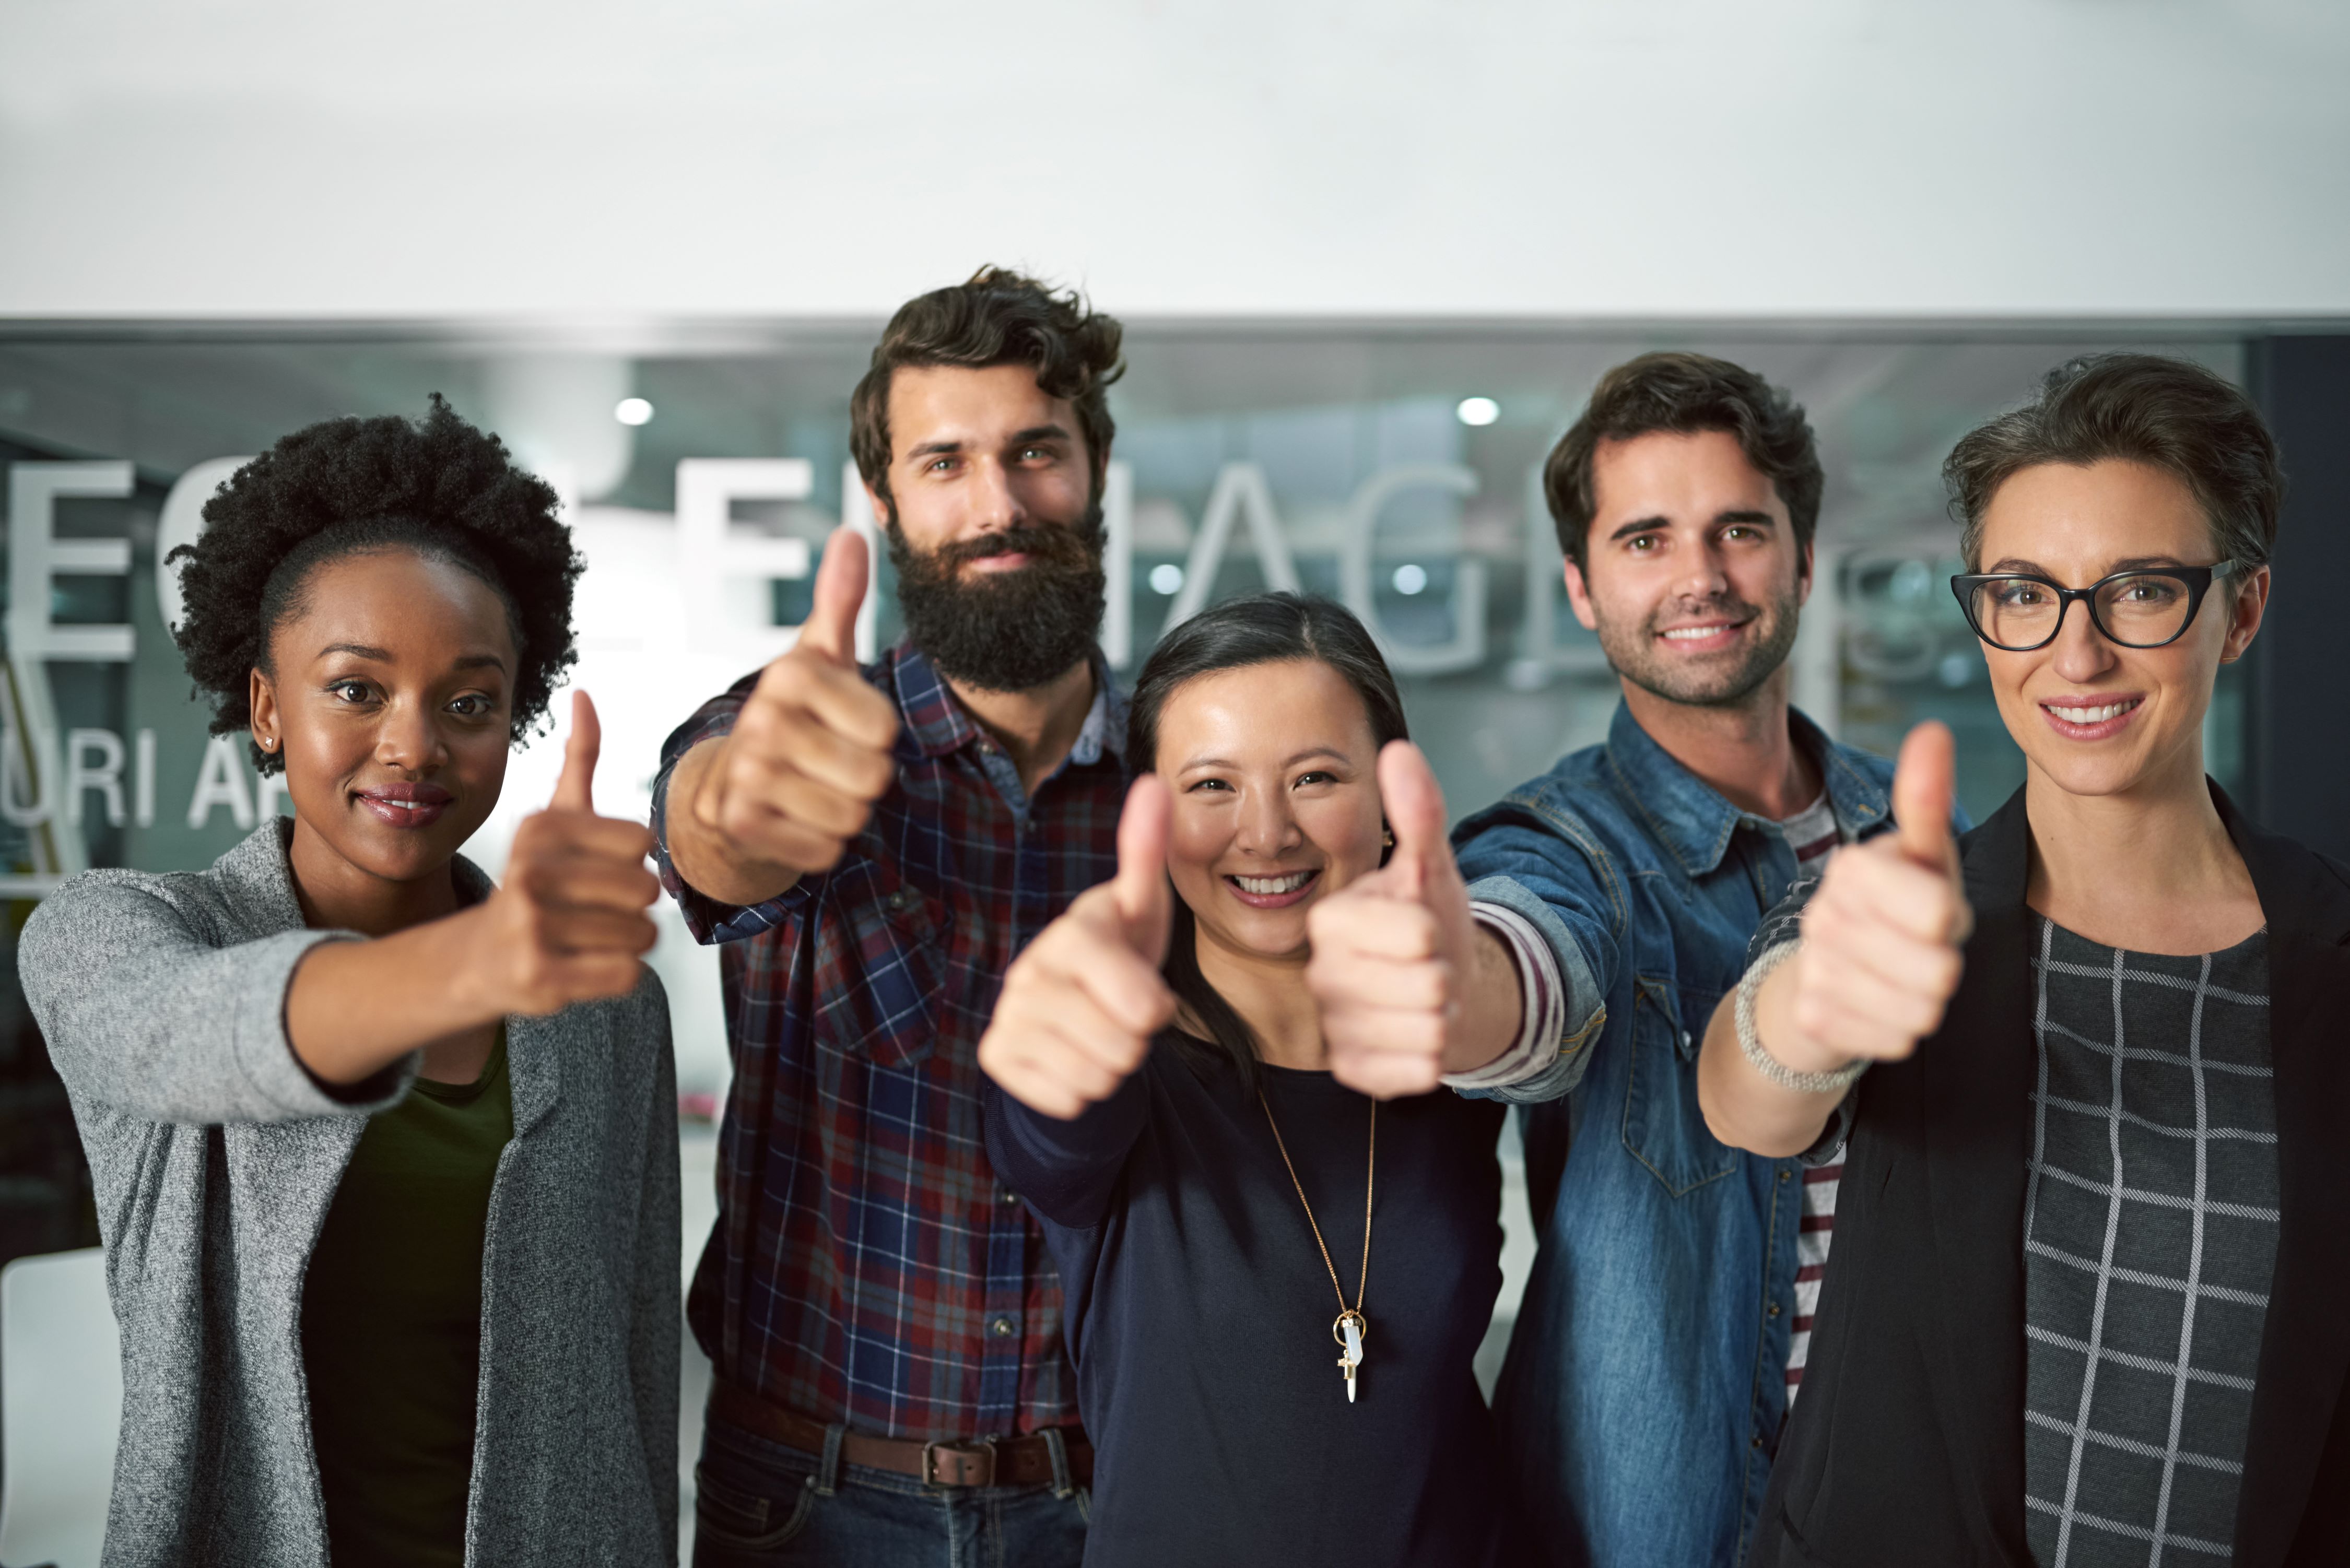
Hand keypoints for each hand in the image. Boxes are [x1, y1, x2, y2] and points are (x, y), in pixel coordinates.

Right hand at [472, 692, 661, 1014]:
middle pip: (647, 888)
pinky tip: (585, 966)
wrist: (479, 958)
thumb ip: (578, 758)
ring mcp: (534, 927)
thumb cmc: (535, 882)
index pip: (642, 841)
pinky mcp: (543, 977)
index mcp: (540, 829)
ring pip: (643, 934)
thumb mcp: (553, 818)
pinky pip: (629, 973)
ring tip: (588, 937)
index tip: (596, 868)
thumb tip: (584, 694)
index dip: (632, 861)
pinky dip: (619, 974)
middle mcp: (531, 873)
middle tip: (596, 910)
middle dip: (635, 905)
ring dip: (629, 941)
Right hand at [689, 526, 899, 874]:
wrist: (729, 782)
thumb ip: (840, 601)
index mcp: (789, 675)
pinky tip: (795, 819)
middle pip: (873, 776)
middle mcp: (760, 719)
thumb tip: (852, 533)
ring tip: (813, 790)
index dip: (876, 734)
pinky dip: (821, 844)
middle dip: (864, 778)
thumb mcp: (820, 657)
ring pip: (851, 815)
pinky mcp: (740, 823)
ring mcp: (745, 774)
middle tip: (830, 764)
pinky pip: (824, 850)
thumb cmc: (795, 715)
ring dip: (844, 812)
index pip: (884, 728)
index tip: (843, 725)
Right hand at [978, 776, 1176, 1119]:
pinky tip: (1072, 1058)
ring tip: (1100, 1034)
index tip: (1153, 1002)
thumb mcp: (1142, 908)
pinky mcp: (996, 1057)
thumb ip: (1147, 852)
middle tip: (1121, 1017)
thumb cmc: (1120, 955)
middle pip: (1120, 1044)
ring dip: (1112, 1067)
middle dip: (1135, 1041)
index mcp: (1072, 934)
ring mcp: (1008, 1015)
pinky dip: (1080, 1091)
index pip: (1128, 992)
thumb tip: (1154, 782)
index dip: (1149, 1006)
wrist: (1078, 1011)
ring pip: (1095, 1076)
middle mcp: (1028, 971)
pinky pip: (1065, 1099)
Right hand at [1305, 741, 1482, 1098]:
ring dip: (1444, 1017)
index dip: (1436, 931)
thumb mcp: (1431, 865)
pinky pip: (1416, 1072)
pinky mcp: (1351, 1069)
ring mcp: (1334, 1024)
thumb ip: (1418, 810)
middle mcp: (1321, 973)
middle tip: (1430, 968)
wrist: (1438, 984)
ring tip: (1426, 1000)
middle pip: (1426, 985)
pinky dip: (1432, 1057)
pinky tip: (1416, 1035)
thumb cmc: (1430, 922)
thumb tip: (1398, 750)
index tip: (1423, 928)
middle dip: (1446, 977)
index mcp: (1331, 919)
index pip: (1416, 932)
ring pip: (1427, 1030)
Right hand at [1773, 721, 1971, 1071]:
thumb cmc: (1892, 908)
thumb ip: (1927, 802)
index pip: (1939, 913)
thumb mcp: (1920, 858)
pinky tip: (1874, 1005)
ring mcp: (1814, 967)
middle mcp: (1823, 914)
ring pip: (1920, 1011)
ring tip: (1897, 978)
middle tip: (1915, 951)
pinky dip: (1896, 1029)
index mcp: (1855, 866)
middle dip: (1941, 968)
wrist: (1821, 974)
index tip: (1928, 909)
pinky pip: (1894, 1040)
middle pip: (1938, 971)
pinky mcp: (1813, 1017)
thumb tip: (1932, 729)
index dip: (1948, 919)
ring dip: (1922, 1001)